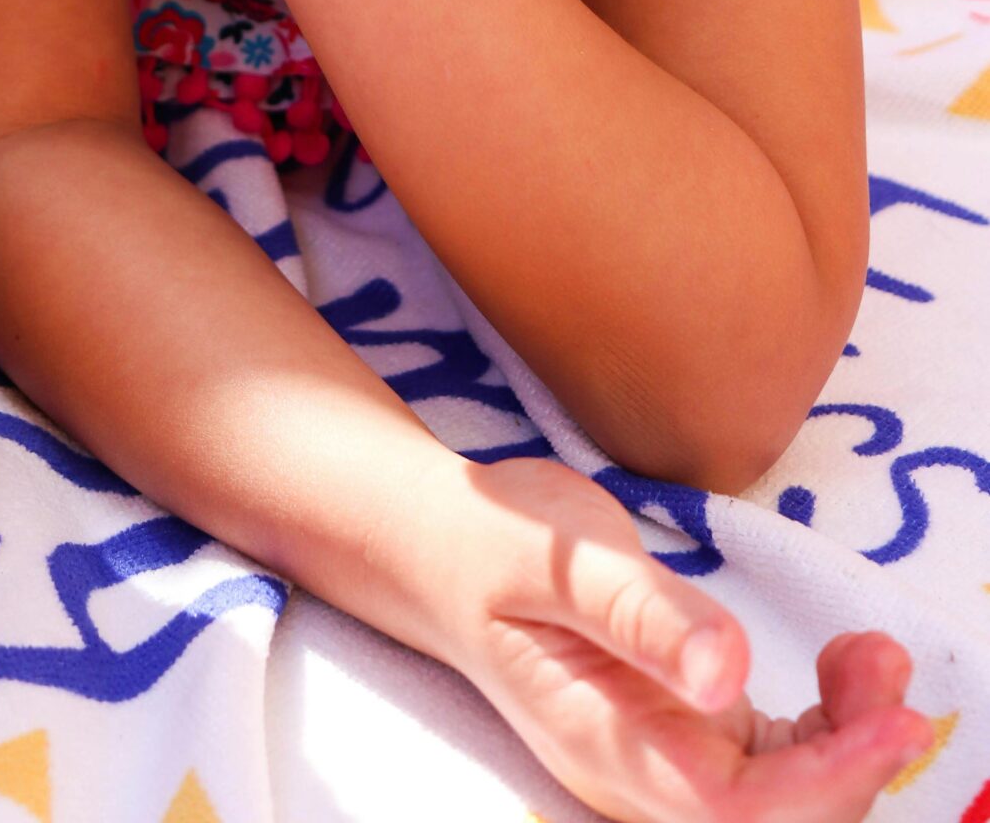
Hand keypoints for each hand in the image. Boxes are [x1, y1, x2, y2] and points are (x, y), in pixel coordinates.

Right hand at [428, 458, 928, 822]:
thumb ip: (640, 614)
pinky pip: (772, 764)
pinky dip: (826, 727)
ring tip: (869, 652)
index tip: (891, 718)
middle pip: (773, 818)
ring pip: (782, 799)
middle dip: (853, 758)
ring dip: (848, 742)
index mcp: (605, 742)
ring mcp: (661, 763)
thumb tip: (725, 673)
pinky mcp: (682, 736)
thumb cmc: (494, 539)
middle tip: (879, 654)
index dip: (828, 778)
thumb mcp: (561, 556)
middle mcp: (638, 776)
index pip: (737, 807)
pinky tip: (838, 665)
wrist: (441, 549)